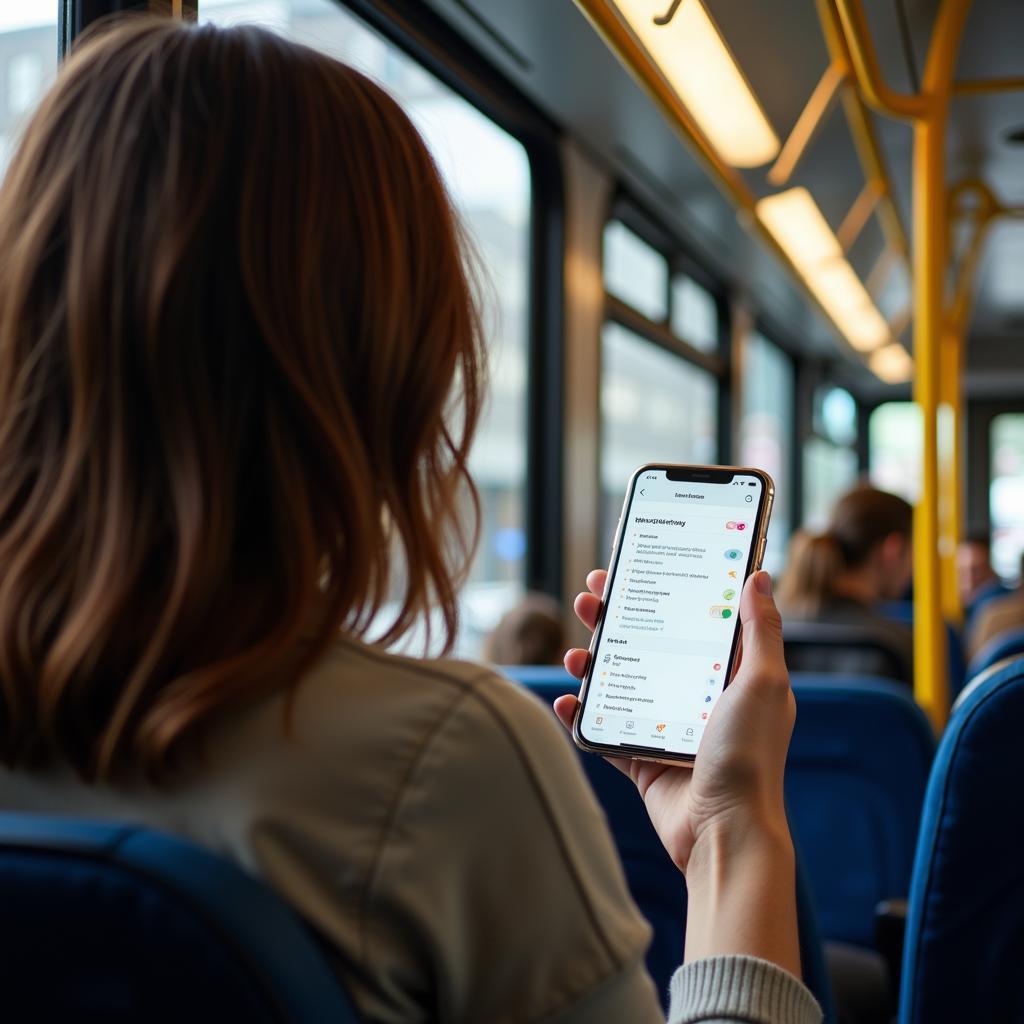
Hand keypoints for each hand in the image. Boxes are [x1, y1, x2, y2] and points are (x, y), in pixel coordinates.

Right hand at [556, 569, 794, 873]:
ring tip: (574, 652)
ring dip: (593, 663)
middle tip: (590, 596)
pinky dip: (581, 714)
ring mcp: (667, 729)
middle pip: (648, 645)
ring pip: (621, 682)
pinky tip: (566, 700)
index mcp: (728, 676)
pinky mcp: (643, 760)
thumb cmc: (750, 757)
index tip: (633, 567)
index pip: (691, 619)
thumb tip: (758, 575)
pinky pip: (604, 729)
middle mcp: (697, 698)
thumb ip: (760, 630)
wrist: (724, 834)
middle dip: (616, 618)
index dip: (663, 590)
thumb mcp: (763, 683)